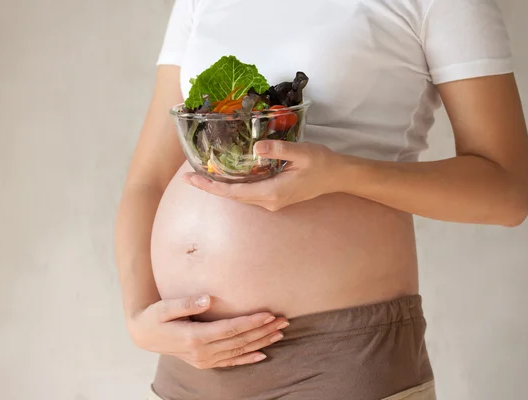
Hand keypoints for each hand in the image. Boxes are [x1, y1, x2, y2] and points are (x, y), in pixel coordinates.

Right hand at [127, 295, 288, 368]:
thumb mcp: (165, 307)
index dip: (250, 322)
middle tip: (284, 320)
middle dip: (263, 331)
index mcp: (194, 337)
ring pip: (239, 351)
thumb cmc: (155, 316)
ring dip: (261, 342)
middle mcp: (202, 352)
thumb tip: (207, 298)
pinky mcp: (205, 362)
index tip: (268, 314)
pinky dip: (247, 359)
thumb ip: (186, 303)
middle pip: (239, 341)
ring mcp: (204, 360)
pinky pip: (230, 362)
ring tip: (280, 333)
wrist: (143, 334)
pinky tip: (263, 355)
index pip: (230, 329)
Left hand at [183, 141, 338, 210]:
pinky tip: (226, 176)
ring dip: (221, 187)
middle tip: (189, 176)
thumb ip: (279, 150)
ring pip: (240, 196)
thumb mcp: (302, 152)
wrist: (338, 177)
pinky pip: (249, 194)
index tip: (192, 180)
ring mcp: (272, 202)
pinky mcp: (275, 197)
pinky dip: (234, 186)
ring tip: (202, 176)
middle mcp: (269, 201)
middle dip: (210, 187)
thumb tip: (256, 147)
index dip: (211, 187)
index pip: (234, 192)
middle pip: (233, 197)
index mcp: (272, 192)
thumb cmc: (322, 163)